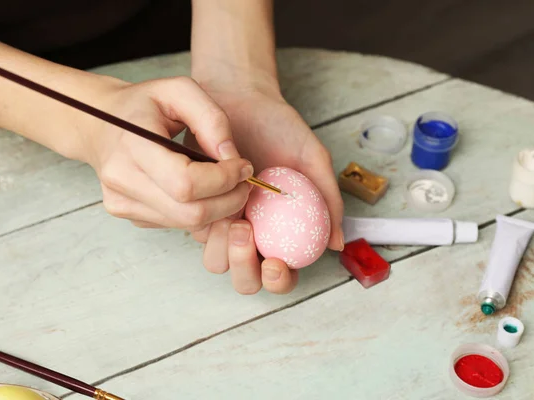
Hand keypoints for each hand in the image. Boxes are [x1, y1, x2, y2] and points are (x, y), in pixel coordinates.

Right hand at [78, 76, 253, 232]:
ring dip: (218, 209)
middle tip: (244, 183)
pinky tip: (204, 192)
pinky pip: (174, 223)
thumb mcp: (179, 90)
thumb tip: (232, 157)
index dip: (224, 180)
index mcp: (132, 145)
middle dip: (228, 201)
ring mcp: (122, 202)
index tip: (244, 166)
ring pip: (185, 223)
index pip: (187, 183)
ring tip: (228, 185)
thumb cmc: (142, 104)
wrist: (98, 123)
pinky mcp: (127, 214)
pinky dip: (198, 212)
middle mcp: (122, 180)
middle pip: (190, 212)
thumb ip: (211, 119)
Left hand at [186, 86, 344, 294]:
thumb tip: (337, 243)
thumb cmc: (279, 128)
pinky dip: (204, 221)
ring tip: (231, 212)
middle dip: (244, 270)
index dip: (279, 280)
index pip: (283, 274)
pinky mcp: (198, 206)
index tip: (274, 262)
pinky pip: (196, 230)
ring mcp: (224, 222)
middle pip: (246, 279)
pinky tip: (213, 194)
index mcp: (282, 231)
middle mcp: (254, 232)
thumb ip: (328, 198)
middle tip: (245, 234)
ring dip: (222, 247)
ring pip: (216, 261)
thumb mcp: (312, 159)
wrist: (240, 99)